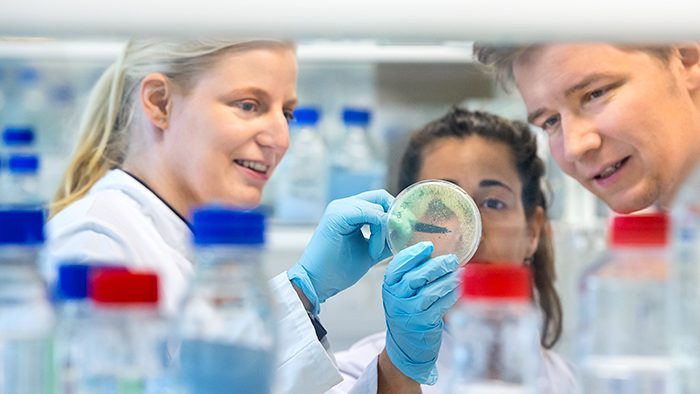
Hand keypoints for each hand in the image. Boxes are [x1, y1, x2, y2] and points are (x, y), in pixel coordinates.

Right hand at [287, 190, 393, 313]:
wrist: (317, 282)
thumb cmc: (339, 270)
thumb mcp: (370, 252)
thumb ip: (386, 241)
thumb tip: (405, 234)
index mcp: (350, 210)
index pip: (379, 199)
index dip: (395, 213)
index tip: (405, 233)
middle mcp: (344, 205)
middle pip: (380, 197)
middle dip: (395, 216)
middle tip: (400, 237)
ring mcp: (339, 208)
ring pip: (377, 208)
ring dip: (385, 230)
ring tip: (376, 253)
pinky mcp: (338, 215)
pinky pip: (370, 215)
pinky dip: (378, 233)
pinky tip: (372, 251)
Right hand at [382, 241, 459, 384]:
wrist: (405, 344)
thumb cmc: (406, 311)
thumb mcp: (400, 292)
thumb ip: (411, 274)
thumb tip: (432, 252)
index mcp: (389, 286)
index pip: (398, 266)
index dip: (414, 254)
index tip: (429, 246)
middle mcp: (396, 299)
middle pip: (415, 278)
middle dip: (436, 266)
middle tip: (451, 260)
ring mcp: (409, 313)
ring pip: (430, 292)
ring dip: (447, 280)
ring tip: (459, 273)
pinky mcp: (423, 324)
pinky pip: (440, 306)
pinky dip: (451, 295)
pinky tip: (458, 288)